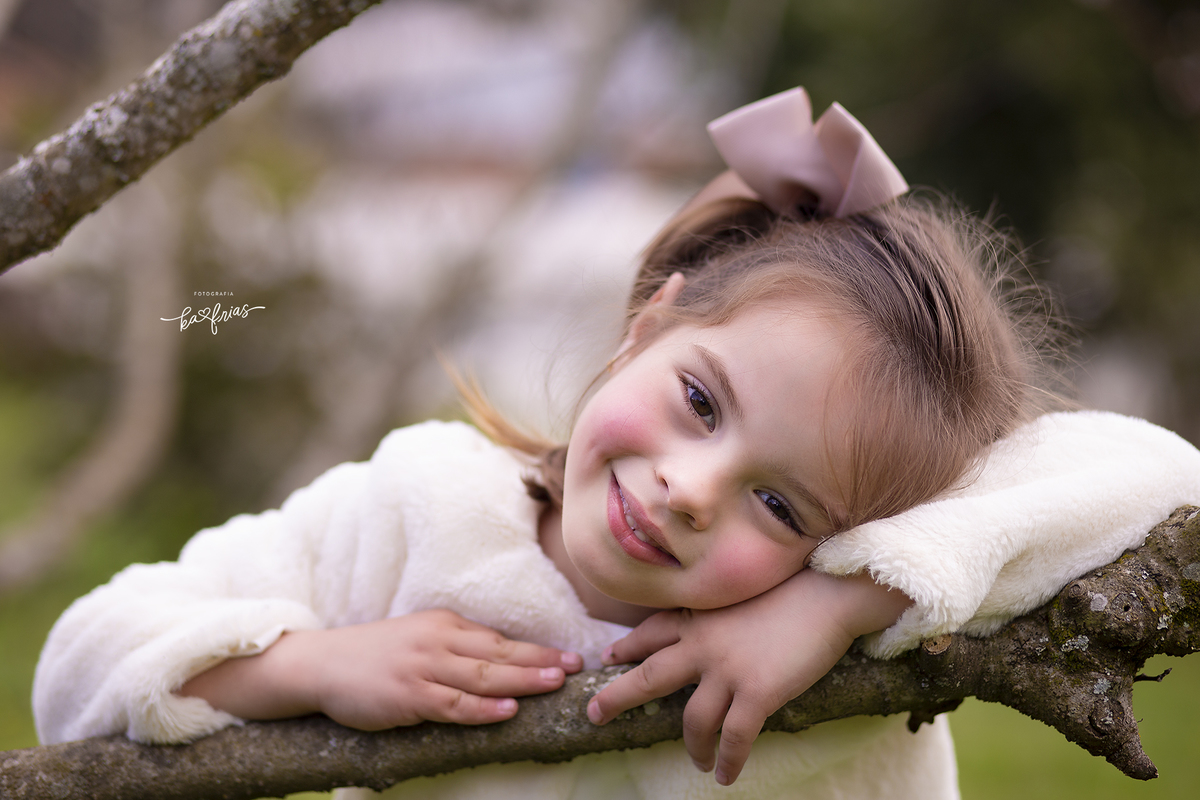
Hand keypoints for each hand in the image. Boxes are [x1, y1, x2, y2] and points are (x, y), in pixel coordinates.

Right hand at [180, 609, 582, 728]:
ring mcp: (424, 668)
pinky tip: (507, 710)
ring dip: (523, 679)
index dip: (537, 648)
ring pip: (484, 675)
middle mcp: (439, 641)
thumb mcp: (419, 639)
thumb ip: (455, 648)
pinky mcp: (408, 696)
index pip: (500, 638)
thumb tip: (500, 662)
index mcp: (445, 625)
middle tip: (576, 667)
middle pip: (500, 652)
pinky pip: (453, 704)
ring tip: (555, 684)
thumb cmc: (373, 656)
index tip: (570, 655)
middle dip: (541, 660)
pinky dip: (482, 708)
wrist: (320, 663)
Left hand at [586, 570, 910, 785]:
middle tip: (595, 712)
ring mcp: (728, 670)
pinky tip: (725, 776)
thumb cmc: (792, 590)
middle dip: (618, 696)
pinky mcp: (757, 693)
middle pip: (649, 676)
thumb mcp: (740, 595)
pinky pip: (734, 739)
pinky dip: (727, 761)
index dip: (629, 646)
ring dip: (692, 747)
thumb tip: (711, 634)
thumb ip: (719, 616)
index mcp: (700, 618)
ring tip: (697, 762)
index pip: (652, 633)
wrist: (827, 594)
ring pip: (692, 720)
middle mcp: (704, 644)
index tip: (610, 657)